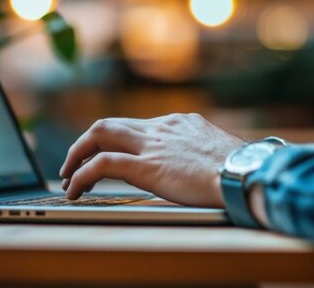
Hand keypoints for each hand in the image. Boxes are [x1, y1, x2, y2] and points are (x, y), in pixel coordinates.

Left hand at [59, 113, 245, 207]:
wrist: (247, 173)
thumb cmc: (242, 170)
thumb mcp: (221, 153)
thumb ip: (204, 154)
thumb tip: (208, 166)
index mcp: (179, 123)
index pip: (136, 125)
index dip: (117, 142)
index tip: (110, 157)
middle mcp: (162, 127)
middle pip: (110, 124)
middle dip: (86, 143)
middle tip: (74, 164)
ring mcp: (152, 145)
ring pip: (98, 135)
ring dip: (76, 156)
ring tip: (67, 177)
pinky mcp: (146, 167)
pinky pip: (101, 165)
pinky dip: (81, 176)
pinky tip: (75, 191)